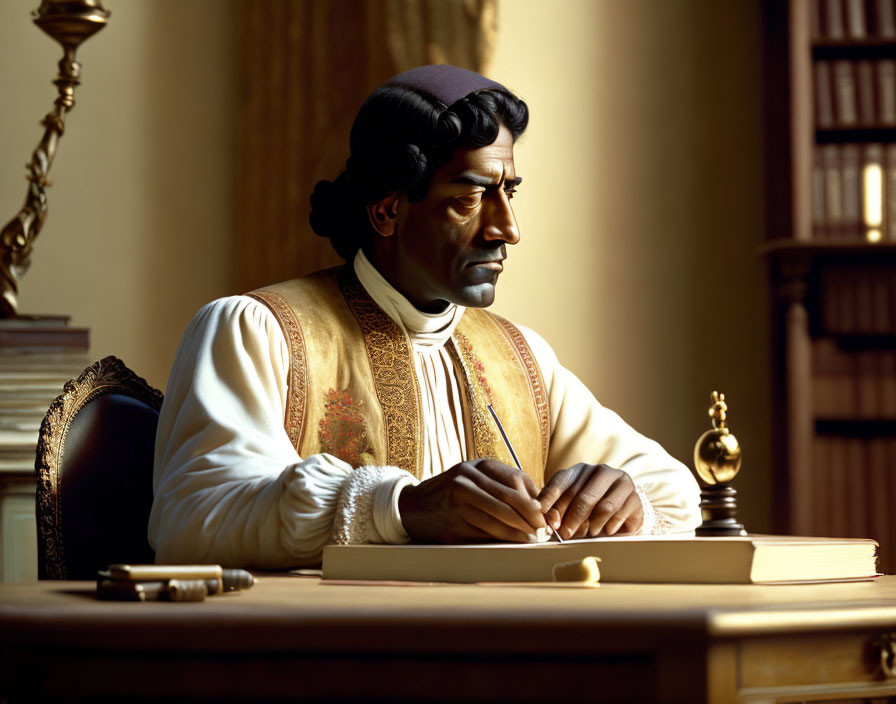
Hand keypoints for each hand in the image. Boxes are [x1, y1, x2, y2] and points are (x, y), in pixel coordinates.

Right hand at [398, 458, 546, 542]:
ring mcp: (459, 499)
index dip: (534, 498)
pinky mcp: (454, 521)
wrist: (412, 506)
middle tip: (545, 528)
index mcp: (477, 465)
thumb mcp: (473, 479)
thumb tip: (537, 504)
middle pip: (510, 497)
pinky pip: (486, 530)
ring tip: (535, 537)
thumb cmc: (451, 493)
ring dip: (521, 530)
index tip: (546, 512)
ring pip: (500, 516)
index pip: (515, 479)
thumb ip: (499, 486)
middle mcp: (468, 479)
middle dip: (532, 516)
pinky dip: (505, 538)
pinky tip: (517, 542)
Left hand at [538, 463, 642, 539]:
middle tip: (564, 535)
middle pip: (583, 497)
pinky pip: (620, 515)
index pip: (561, 481)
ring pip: (604, 507)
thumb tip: (548, 519)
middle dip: (571, 519)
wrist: (622, 513)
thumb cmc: (590, 510)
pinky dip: (610, 527)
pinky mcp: (635, 497)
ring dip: (593, 525)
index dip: (550, 499)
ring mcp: (621, 482)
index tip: (542, 515)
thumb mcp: (569, 506)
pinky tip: (606, 530)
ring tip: (588, 533)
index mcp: (580, 470)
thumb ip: (556, 510)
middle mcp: (601, 471)